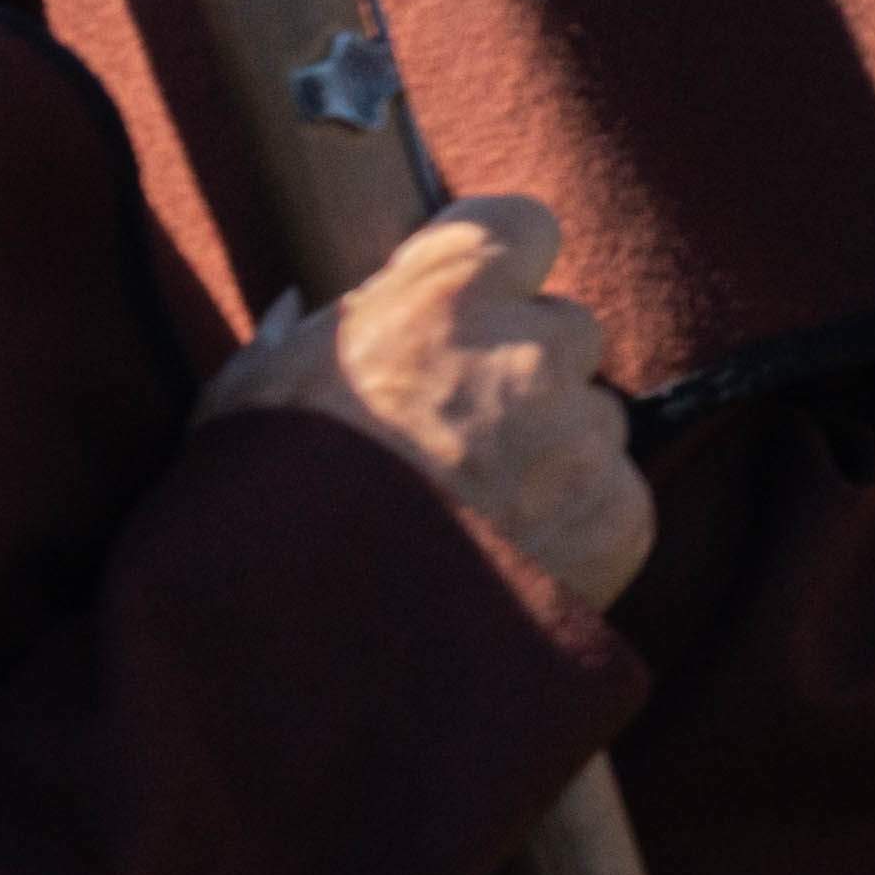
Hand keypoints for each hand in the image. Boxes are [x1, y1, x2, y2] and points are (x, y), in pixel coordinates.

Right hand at [203, 192, 651, 610]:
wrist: (301, 648)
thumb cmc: (254, 512)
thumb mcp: (254, 392)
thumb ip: (314, 334)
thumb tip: (317, 307)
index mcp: (446, 297)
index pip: (521, 225)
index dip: (501, 263)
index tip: (480, 295)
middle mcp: (532, 353)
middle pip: (565, 330)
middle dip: (522, 369)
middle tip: (454, 434)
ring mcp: (583, 438)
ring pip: (591, 420)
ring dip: (548, 453)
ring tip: (466, 518)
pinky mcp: (619, 519)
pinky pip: (614, 499)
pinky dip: (573, 526)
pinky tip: (502, 565)